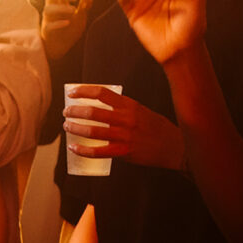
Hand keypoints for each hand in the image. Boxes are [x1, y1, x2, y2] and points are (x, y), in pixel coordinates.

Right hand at [40, 0, 94, 61]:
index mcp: (59, 3)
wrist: (61, 48)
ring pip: (47, 9)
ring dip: (61, 8)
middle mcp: (52, 9)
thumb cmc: (69, 30)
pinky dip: (57, 23)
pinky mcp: (47, 32)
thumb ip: (84, 8)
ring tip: (74, 10)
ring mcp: (48, 20)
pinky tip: (68, 23)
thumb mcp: (80, 18)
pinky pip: (48, 26)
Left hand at [63, 87, 184, 169]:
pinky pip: (98, 151)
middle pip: (92, 112)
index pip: (102, 93)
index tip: (72, 92)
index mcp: (130, 105)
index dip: (83, 91)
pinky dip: (83, 150)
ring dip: (75, 128)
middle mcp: (126, 118)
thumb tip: (102, 107)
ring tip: (67, 126)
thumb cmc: (158, 128)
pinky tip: (74, 147)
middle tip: (66, 112)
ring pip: (92, 131)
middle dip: (74, 111)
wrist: (176, 147)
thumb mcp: (142, 110)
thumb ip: (124, 109)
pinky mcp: (125, 152)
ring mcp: (125, 136)